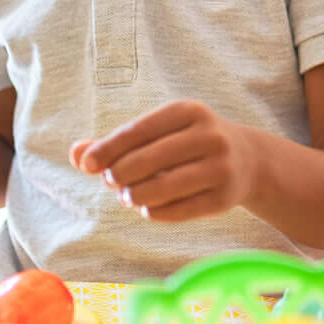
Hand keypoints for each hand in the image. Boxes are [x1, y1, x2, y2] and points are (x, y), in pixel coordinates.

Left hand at [71, 100, 257, 223]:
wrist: (248, 160)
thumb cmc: (188, 144)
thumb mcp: (160, 133)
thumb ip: (117, 143)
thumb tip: (75, 153)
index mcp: (189, 111)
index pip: (140, 130)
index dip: (109, 148)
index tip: (86, 164)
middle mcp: (209, 135)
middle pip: (150, 160)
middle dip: (120, 174)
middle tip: (109, 182)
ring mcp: (221, 167)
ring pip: (164, 188)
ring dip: (136, 196)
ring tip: (127, 196)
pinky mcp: (225, 197)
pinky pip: (180, 210)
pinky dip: (157, 212)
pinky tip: (148, 209)